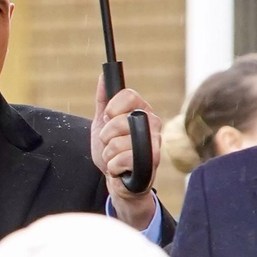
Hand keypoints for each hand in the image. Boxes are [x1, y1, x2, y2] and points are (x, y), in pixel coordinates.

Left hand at [93, 76, 159, 231]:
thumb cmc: (113, 150)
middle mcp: (152, 123)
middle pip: (119, 120)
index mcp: (142, 110)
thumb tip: (103, 76)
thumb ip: (103, 100)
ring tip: (116, 157)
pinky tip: (120, 168)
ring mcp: (154, 142)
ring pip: (117, 143)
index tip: (108, 117)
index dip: (112, 108)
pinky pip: (122, 159)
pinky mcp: (152, 162)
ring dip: (109, 154)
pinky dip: (113, 166)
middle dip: (106, 136)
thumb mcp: (102, 123)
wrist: (118, 180)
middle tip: (111, 143)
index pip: (128, 95)